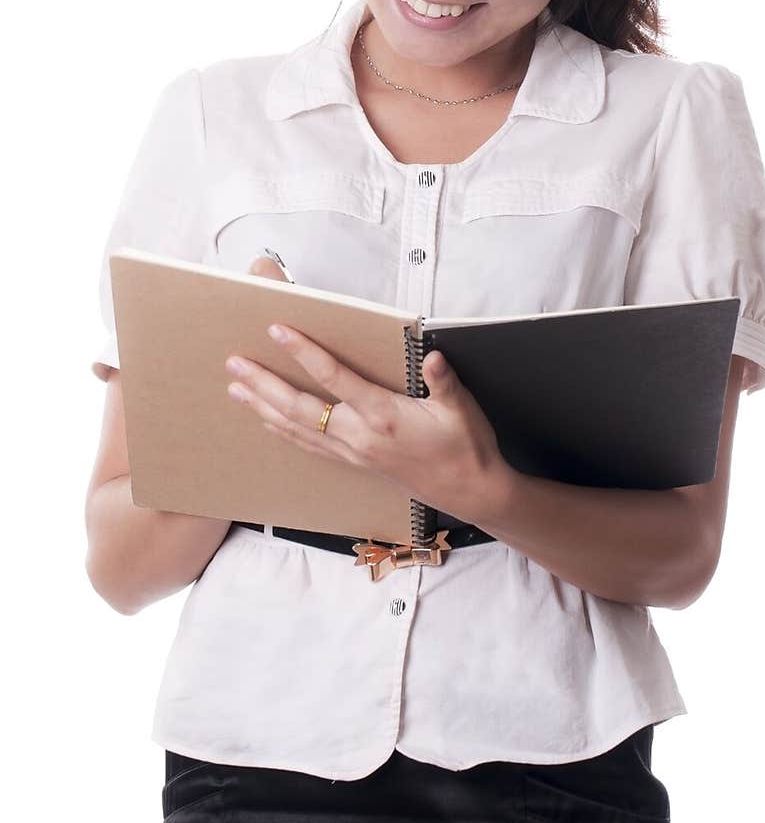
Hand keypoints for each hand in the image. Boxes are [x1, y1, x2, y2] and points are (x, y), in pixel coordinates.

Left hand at [225, 258, 511, 526]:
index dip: (304, 353)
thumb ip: (444, 382)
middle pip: (300, 407)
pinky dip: (283, 431)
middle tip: (235, 363)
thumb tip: (433, 356)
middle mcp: (360, 435)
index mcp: (382, 415)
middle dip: (264, 384)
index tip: (278, 330)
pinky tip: (267, 421)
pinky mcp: (354, 462)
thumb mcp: (462, 409)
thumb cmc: (466, 446)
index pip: (334, 378)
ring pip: (297, 428)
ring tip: (235, 388)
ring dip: (263, 407)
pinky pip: (309, 445)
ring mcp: (353, 452)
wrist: (470, 491)